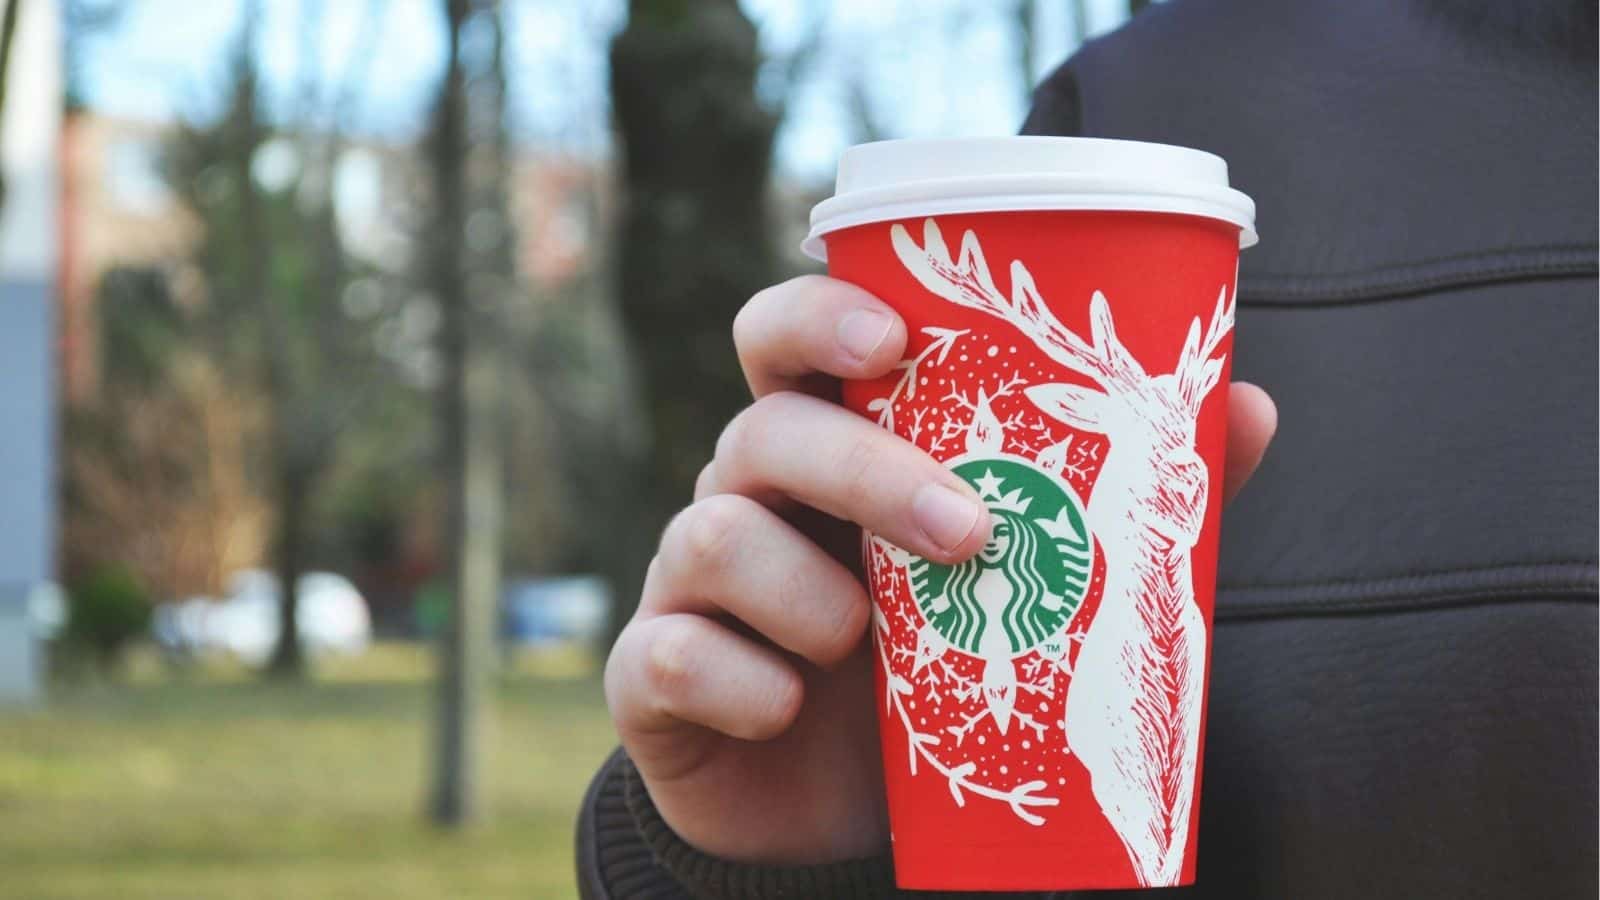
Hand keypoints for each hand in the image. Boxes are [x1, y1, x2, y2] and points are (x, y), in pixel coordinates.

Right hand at [604, 275, 1277, 865]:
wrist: (841, 813)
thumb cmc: (933, 667)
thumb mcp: (1024, 583)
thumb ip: (1123, 498)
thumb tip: (1248, 408)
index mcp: (829, 454)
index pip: (786, 341)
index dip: (819, 318)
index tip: (892, 340)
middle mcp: (748, 500)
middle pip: (759, 430)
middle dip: (860, 469)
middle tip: (964, 532)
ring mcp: (691, 587)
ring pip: (706, 534)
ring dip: (802, 588)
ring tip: (870, 645)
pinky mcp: (656, 677)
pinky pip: (665, 654)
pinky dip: (737, 680)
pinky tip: (789, 709)